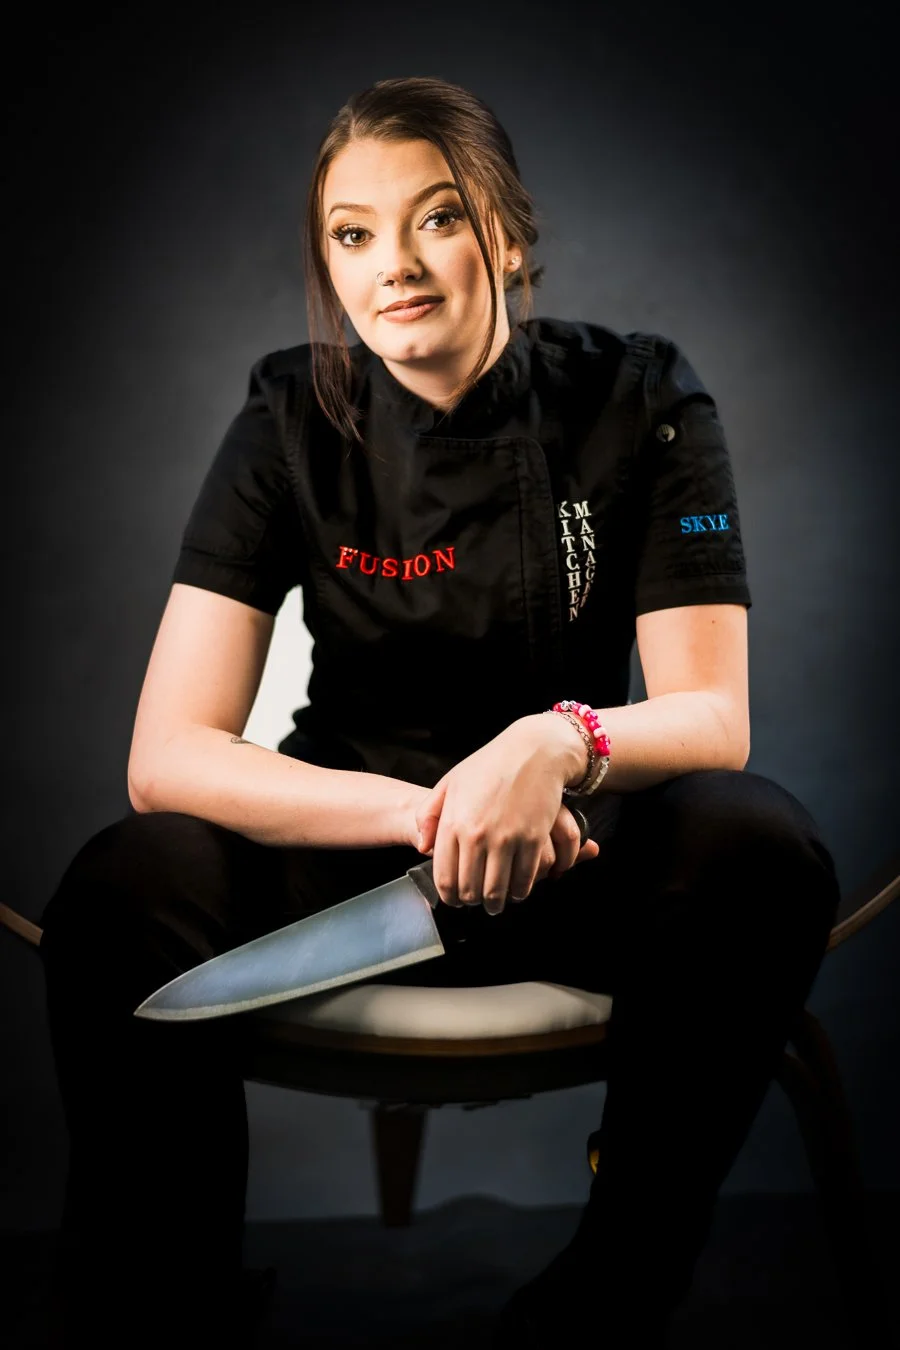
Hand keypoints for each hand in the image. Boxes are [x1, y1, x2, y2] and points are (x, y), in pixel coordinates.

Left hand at [408, 720, 599, 912]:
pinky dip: (519, 891)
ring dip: (496, 903)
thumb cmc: (490, 765)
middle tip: (477, 900)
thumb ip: (429, 815)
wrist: (533, 751)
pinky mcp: (533, 840)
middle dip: (472, 902)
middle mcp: (477, 835)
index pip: (445, 878)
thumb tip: (422, 847)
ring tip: (497, 901)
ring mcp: (506, 839)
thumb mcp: (450, 783)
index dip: (450, 897)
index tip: (456, 900)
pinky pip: (524, 880)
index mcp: (453, 823)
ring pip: (497, 892)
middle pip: (470, 891)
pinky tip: (517, 888)